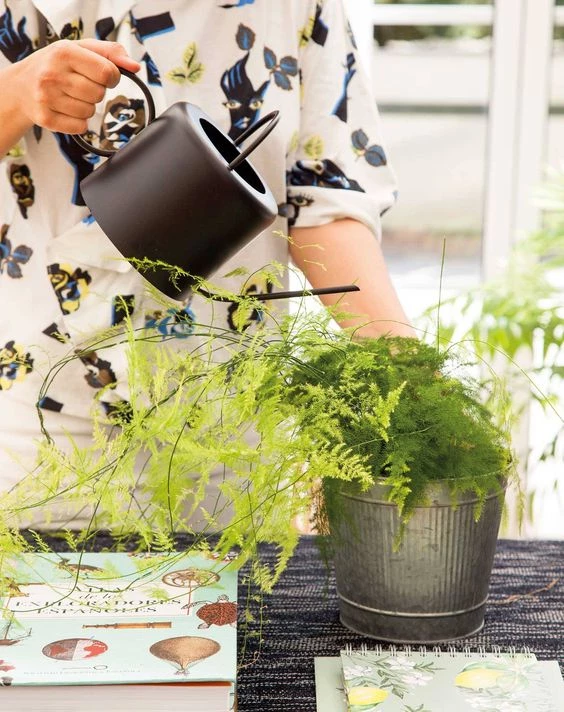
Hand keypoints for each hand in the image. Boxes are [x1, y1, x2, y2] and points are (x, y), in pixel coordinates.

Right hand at [10, 39, 140, 134]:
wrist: (21, 86)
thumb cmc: (56, 65)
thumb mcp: (80, 48)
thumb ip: (110, 52)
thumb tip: (135, 66)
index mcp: (64, 52)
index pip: (107, 72)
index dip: (112, 77)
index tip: (104, 76)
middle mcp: (52, 74)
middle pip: (99, 94)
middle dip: (96, 91)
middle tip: (80, 85)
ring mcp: (47, 98)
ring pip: (90, 112)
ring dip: (87, 107)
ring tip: (70, 96)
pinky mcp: (46, 119)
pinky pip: (80, 127)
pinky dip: (78, 122)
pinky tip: (66, 109)